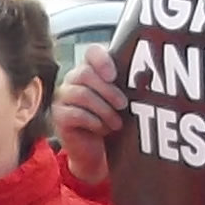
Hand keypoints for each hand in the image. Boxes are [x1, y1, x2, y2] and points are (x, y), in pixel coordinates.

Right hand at [53, 46, 126, 184]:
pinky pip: (75, 114)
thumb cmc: (111, 123)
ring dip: (103, 110)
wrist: (96, 152)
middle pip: (86, 73)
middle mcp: (73, 80)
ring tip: (116, 123)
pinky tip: (103, 129)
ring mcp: (63, 98)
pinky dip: (93, 122)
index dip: (102, 60)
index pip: (92, 52)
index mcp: (90, 70)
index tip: (114, 75)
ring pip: (81, 94)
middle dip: (108, 90)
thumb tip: (145, 76)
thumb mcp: (121, 102)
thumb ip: (126, 86)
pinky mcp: (58, 116)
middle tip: (123, 105)